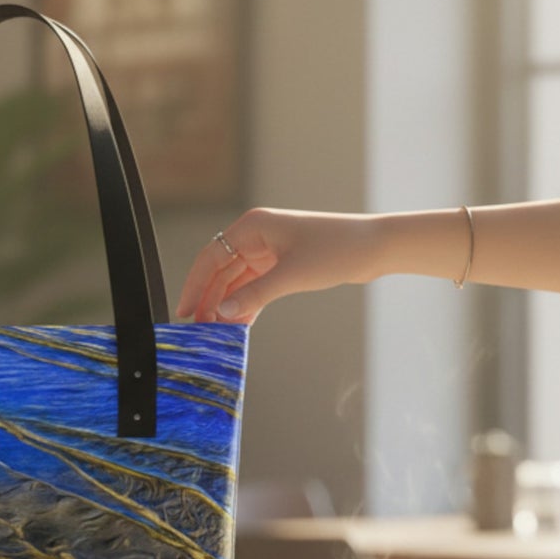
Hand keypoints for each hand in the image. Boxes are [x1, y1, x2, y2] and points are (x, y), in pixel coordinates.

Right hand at [176, 209, 383, 323]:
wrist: (374, 247)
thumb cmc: (337, 249)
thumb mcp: (292, 275)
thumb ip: (254, 295)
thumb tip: (222, 313)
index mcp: (253, 226)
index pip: (211, 257)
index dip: (195, 285)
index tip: (185, 311)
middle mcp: (256, 236)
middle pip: (221, 271)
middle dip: (211, 300)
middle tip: (201, 329)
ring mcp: (269, 251)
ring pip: (237, 282)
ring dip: (228, 305)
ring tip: (218, 332)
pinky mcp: (281, 265)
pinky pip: (254, 287)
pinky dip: (247, 305)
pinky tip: (240, 325)